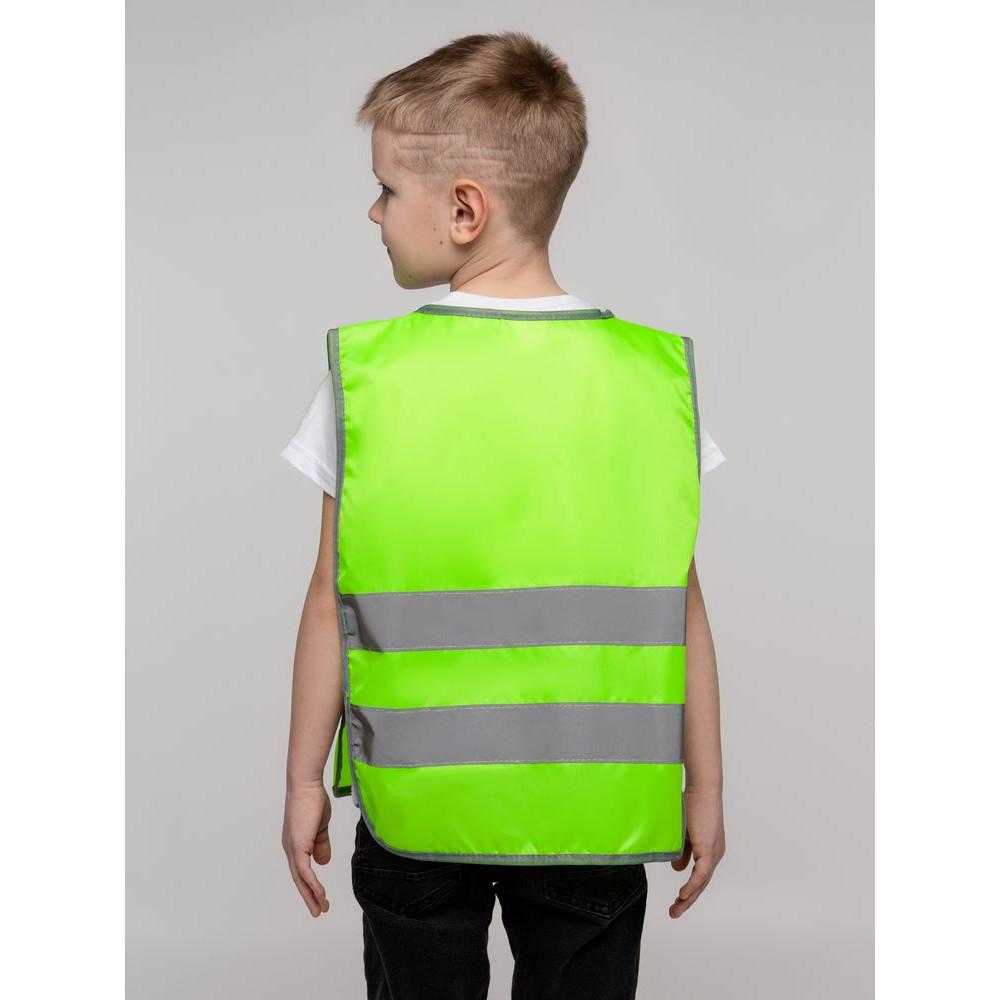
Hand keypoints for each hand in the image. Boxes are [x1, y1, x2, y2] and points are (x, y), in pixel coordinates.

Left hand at [282, 781, 332, 916]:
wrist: (306, 786)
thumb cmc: (313, 801)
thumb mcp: (321, 827)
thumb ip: (321, 845)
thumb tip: (323, 863)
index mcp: (296, 843)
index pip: (301, 870)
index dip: (310, 884)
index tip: (320, 896)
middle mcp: (291, 848)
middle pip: (298, 879)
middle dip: (308, 896)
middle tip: (318, 911)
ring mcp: (293, 849)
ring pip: (301, 879)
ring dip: (311, 895)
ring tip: (321, 908)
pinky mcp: (298, 847)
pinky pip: (305, 871)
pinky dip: (312, 884)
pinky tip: (320, 894)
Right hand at [668, 785, 725, 917]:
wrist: (703, 789)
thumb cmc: (693, 804)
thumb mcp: (685, 832)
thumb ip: (683, 851)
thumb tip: (678, 869)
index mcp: (709, 850)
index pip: (699, 876)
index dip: (689, 890)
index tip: (677, 901)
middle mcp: (715, 854)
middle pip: (701, 884)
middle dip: (687, 900)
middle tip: (674, 913)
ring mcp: (713, 853)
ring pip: (701, 883)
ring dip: (688, 898)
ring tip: (675, 910)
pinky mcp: (709, 850)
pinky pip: (700, 874)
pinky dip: (691, 886)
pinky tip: (683, 895)